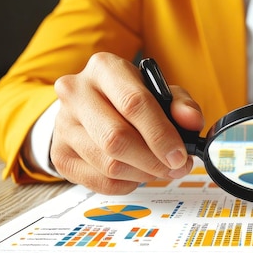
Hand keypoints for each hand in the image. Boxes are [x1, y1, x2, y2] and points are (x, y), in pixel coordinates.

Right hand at [50, 52, 203, 194]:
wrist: (87, 107)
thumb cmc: (128, 98)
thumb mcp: (158, 91)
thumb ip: (180, 104)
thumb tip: (192, 121)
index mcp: (105, 68)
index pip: (134, 103)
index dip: (161, 135)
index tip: (180, 155)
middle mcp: (76, 92)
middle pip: (117, 138)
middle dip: (154, 160)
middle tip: (176, 168)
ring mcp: (63, 125)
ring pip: (110, 164)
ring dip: (144, 174)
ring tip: (159, 169)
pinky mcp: (60, 155)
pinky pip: (100, 182)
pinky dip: (127, 183)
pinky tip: (137, 172)